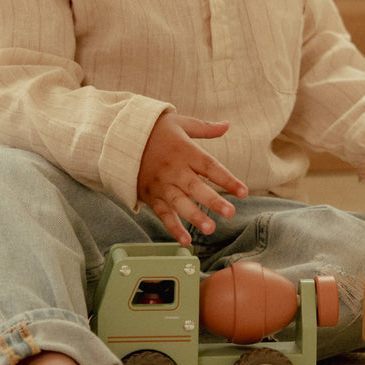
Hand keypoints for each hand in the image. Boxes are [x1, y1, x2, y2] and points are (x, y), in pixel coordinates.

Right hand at [138, 112, 247, 244]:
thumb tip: (227, 125)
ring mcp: (161, 184)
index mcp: (185, 151)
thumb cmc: (154, 130)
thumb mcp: (180, 123)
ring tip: (210, 229)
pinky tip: (185, 241)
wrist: (120, 137)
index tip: (244, 192)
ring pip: (179, 203)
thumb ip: (205, 128)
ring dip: (194, 217)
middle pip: (195, 187)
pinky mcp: (149, 195)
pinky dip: (173, 228)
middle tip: (230, 212)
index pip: (210, 167)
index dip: (227, 179)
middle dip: (213, 200)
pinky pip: (162, 213)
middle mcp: (173, 169)